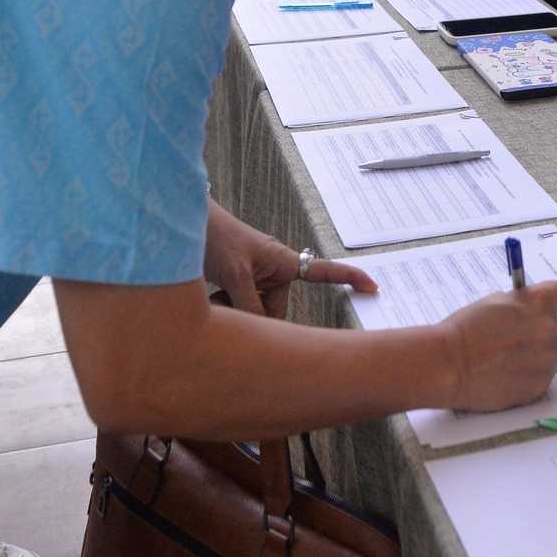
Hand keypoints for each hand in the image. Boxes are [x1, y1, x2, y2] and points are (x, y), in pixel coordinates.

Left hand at [203, 206, 375, 318]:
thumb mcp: (234, 274)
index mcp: (282, 261)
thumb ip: (250, 307)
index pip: (322, 271)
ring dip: (235, 312)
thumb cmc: (215, 237)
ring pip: (255, 314)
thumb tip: (262, 333)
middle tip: (224, 299)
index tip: (373, 286)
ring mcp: (256, 279)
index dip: (349, 278)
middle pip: (275, 311)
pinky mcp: (240, 284)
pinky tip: (210, 298)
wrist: (183, 223)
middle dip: (252, 315)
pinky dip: (226, 308)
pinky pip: (241, 309)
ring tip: (213, 296)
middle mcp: (273, 272)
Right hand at [439, 281, 556, 411]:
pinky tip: (508, 374)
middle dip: (547, 333)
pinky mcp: (539, 385)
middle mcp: (549, 329)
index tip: (550, 308)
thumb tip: (533, 310)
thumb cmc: (465, 331)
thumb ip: (524, 305)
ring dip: (542, 357)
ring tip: (513, 359)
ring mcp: (547, 359)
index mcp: (539, 302)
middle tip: (523, 339)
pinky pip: (544, 378)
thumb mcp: (496, 302)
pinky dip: (531, 377)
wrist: (449, 365)